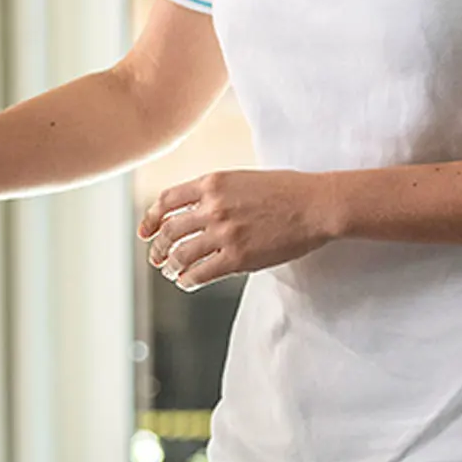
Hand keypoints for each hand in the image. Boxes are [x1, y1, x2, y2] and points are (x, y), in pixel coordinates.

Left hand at [139, 170, 339, 291]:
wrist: (316, 205)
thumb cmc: (286, 190)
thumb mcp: (243, 179)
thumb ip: (216, 192)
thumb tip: (194, 210)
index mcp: (212, 182)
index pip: (166, 200)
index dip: (150, 218)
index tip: (145, 231)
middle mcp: (212, 206)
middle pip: (169, 230)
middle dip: (158, 247)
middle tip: (156, 257)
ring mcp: (224, 233)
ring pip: (181, 254)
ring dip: (171, 266)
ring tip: (170, 272)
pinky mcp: (238, 257)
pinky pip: (201, 273)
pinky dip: (188, 280)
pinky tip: (187, 282)